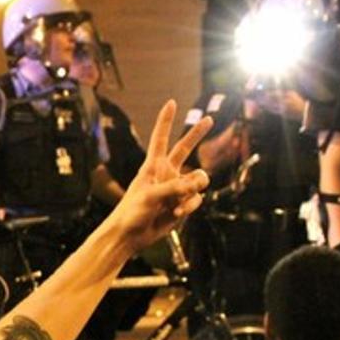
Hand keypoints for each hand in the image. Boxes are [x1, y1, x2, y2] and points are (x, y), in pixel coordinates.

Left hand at [107, 101, 211, 251]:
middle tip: (209, 119)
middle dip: (197, 134)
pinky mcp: (182, 203)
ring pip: (198, 180)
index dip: (166, 121)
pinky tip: (176, 214)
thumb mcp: (151, 196)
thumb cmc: (132, 213)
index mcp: (153, 167)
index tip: (171, 103)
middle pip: (185, 149)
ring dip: (192, 191)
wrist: (130, 236)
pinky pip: (196, 199)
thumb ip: (175, 187)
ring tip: (176, 204)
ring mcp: (175, 188)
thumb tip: (197, 185)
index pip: (160, 139)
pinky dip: (189, 206)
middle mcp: (166, 174)